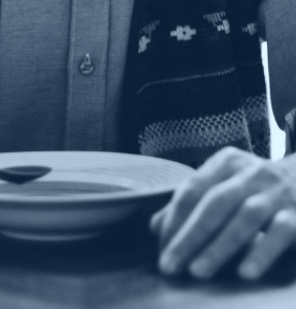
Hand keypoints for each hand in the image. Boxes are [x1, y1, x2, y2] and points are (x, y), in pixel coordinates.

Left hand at [150, 147, 295, 279]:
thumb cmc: (256, 187)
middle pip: (214, 203)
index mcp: (226, 162)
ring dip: (219, 246)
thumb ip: (191, 203)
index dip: (174, 219)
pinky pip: (279, 232)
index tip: (161, 247)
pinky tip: (244, 272)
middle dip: (189, 236)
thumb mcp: (224, 184)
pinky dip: (261, 252)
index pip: (192, 189)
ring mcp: (277, 192)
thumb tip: (155, 226)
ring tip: (197, 271)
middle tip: (170, 264)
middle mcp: (251, 173)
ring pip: (244, 218)